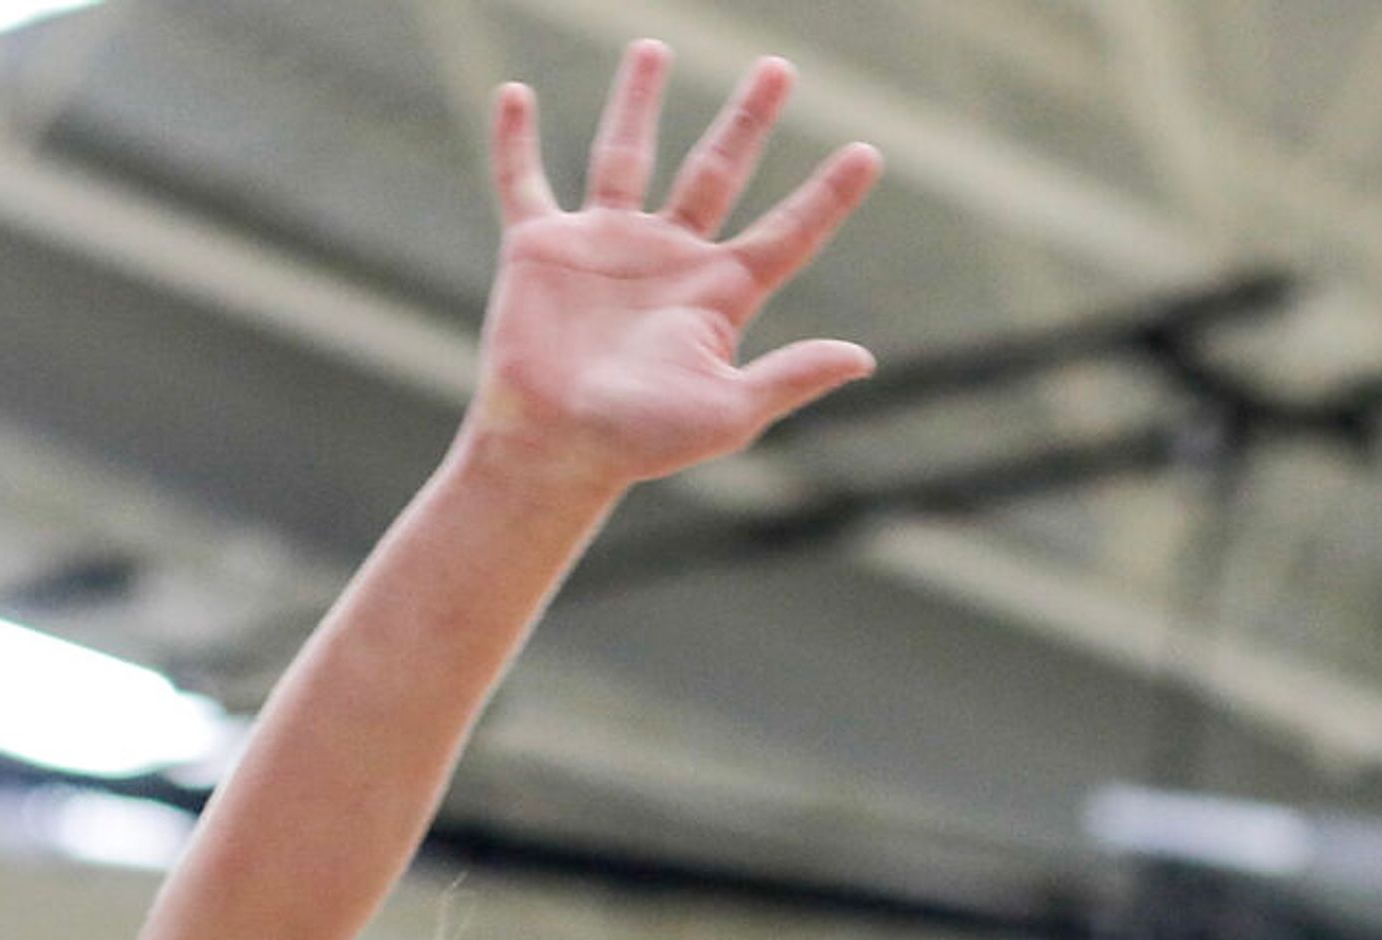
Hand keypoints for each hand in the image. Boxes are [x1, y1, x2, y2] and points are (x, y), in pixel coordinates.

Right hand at [463, 44, 879, 485]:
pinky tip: (514, 94)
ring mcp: (604, 246)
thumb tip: (863, 358)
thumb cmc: (642, 443)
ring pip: (625, 156)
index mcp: (718, 293)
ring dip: (638, 101)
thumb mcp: (729, 412)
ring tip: (653, 47)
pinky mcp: (541, 248)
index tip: (867, 152)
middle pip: (718, 171)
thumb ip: (792, 376)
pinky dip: (514, 140)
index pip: (788, 232)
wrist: (555, 450)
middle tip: (778, 69)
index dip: (828, 194)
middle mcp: (668, 258)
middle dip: (747, 120)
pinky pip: (523, 180)